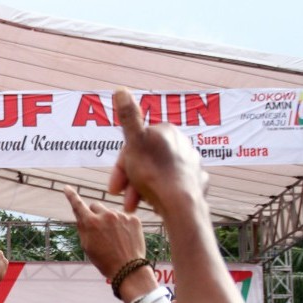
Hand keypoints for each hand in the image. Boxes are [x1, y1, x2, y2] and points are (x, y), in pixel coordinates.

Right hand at [64, 187, 146, 279]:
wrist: (128, 269)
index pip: (77, 205)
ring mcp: (121, 216)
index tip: (67, 187)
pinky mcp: (134, 218)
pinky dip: (123, 224)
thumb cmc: (104, 260)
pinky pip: (124, 216)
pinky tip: (125, 237)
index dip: (71, 196)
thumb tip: (82, 215)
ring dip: (110, 220)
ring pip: (111, 212)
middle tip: (99, 229)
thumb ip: (83, 227)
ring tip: (115, 238)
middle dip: (95, 214)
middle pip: (96, 206)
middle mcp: (106, 215)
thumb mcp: (86, 245)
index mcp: (91, 223)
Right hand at [108, 88, 208, 214]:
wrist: (181, 204)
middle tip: (122, 197)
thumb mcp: (134, 143)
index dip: (120, 166)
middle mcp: (182, 142)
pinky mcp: (196, 181)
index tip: (114, 185)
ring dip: (141, 189)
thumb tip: (120, 89)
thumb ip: (128, 117)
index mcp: (166, 130)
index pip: (134, 145)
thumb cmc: (154, 174)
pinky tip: (154, 203)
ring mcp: (191, 163)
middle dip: (130, 179)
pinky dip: (161, 193)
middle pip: (145, 160)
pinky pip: (173, 185)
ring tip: (134, 205)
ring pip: (157, 174)